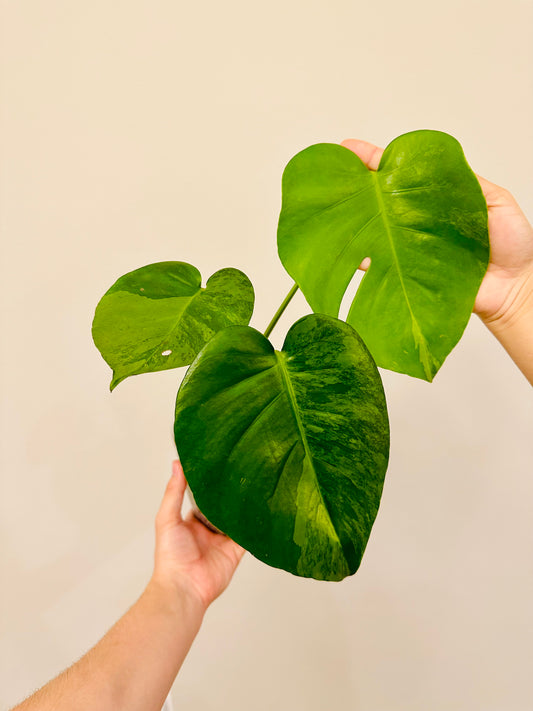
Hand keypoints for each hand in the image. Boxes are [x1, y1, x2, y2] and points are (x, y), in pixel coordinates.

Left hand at [150, 460, 244, 611]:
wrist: (184, 588)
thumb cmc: (170, 555)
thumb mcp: (168, 518)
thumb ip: (174, 491)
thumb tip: (176, 463)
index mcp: (191, 521)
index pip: (204, 497)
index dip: (211, 484)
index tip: (221, 464)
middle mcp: (208, 529)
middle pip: (223, 507)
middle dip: (231, 494)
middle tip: (244, 472)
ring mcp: (224, 540)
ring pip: (238, 519)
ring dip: (245, 507)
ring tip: (257, 485)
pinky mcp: (236, 551)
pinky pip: (249, 536)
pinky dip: (256, 525)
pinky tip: (264, 510)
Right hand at [340, 138, 532, 325]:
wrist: (513, 287)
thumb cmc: (511, 246)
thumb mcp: (496, 200)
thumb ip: (469, 182)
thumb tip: (437, 161)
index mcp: (436, 200)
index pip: (402, 174)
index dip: (376, 159)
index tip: (351, 148)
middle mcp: (417, 222)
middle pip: (379, 200)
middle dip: (355, 184)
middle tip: (335, 172)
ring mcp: (409, 248)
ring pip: (373, 229)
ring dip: (353, 217)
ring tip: (334, 204)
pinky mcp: (407, 274)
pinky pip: (378, 266)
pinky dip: (360, 257)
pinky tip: (347, 245)